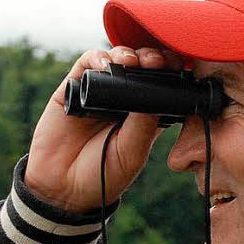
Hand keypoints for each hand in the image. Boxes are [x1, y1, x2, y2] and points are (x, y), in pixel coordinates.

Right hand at [24, 46, 183, 212]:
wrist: (63, 189)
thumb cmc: (102, 176)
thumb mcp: (132, 153)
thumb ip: (143, 125)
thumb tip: (154, 92)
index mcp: (143, 113)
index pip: (162, 83)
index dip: (171, 71)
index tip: (180, 68)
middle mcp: (121, 99)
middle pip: (141, 66)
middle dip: (153, 57)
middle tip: (158, 62)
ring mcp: (98, 91)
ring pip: (116, 59)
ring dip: (127, 54)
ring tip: (133, 62)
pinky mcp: (73, 88)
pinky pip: (86, 64)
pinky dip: (98, 58)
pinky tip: (106, 64)